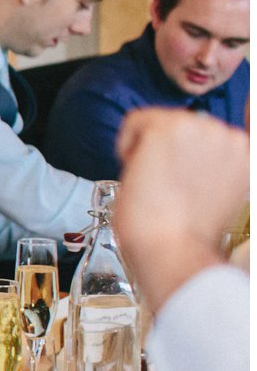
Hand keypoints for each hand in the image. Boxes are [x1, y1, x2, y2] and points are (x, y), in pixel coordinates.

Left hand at [115, 109, 248, 311]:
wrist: (174, 249)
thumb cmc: (187, 235)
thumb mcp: (217, 194)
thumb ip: (212, 167)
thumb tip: (189, 154)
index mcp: (247, 156)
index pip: (213, 138)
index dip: (191, 155)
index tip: (182, 178)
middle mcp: (232, 137)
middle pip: (185, 126)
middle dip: (168, 151)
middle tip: (164, 187)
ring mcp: (204, 129)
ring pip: (160, 122)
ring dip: (148, 148)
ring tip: (156, 184)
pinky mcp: (171, 128)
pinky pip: (135, 121)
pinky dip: (126, 144)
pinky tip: (139, 173)